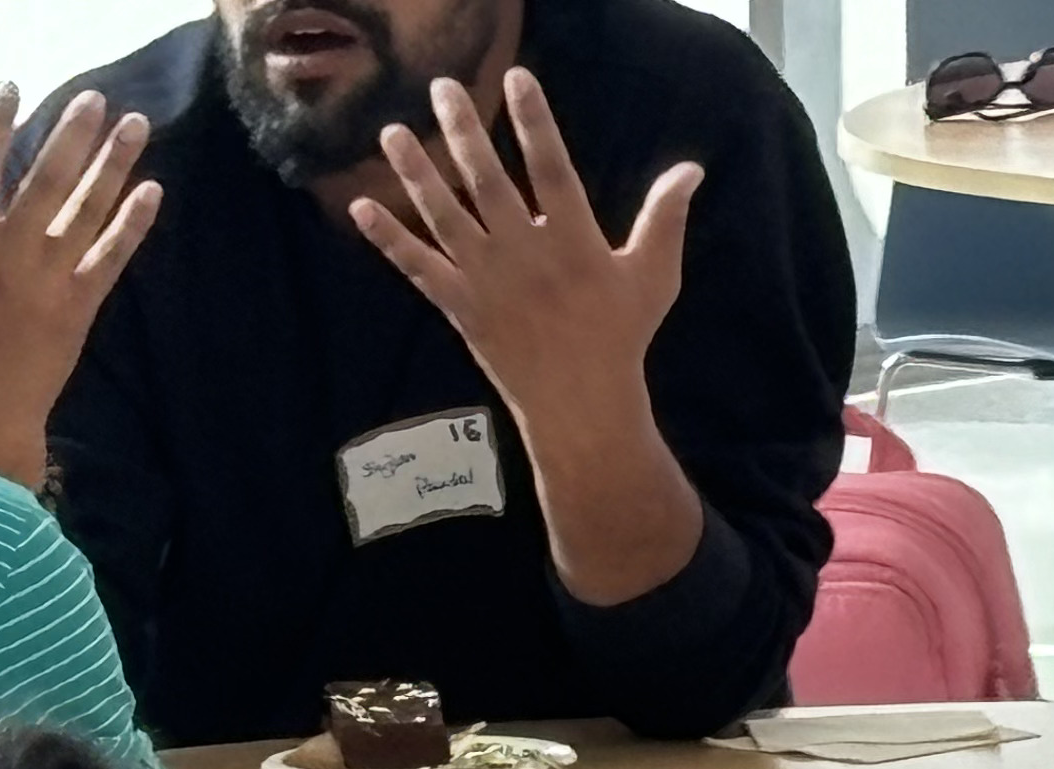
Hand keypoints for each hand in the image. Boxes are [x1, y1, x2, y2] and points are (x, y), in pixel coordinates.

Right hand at [0, 84, 159, 491]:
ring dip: (112, 165)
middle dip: (71, 135)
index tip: (12, 88)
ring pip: (83, 212)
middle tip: (96, 99)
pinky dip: (131, 225)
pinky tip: (151, 191)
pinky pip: (109, 259)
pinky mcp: (76, 311)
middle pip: (42, 181)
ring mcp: (43, 284)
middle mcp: (3, 258)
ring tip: (136, 125)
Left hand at [348, 69, 700, 440]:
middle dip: (462, 129)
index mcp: (572, 239)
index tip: (518, 77)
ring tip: (390, 134)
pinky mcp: (460, 307)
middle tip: (442, 85)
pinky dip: (388, 239)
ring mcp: (486, 281)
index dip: (534, 120)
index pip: (550, 165)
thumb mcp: (653, 275)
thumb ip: (665, 217)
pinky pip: (418, 268)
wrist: (580, 406)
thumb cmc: (620, 337)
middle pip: (486, 179)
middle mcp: (523, 253)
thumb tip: (691, 167)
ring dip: (415, 173)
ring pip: (443, 216)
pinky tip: (362, 209)